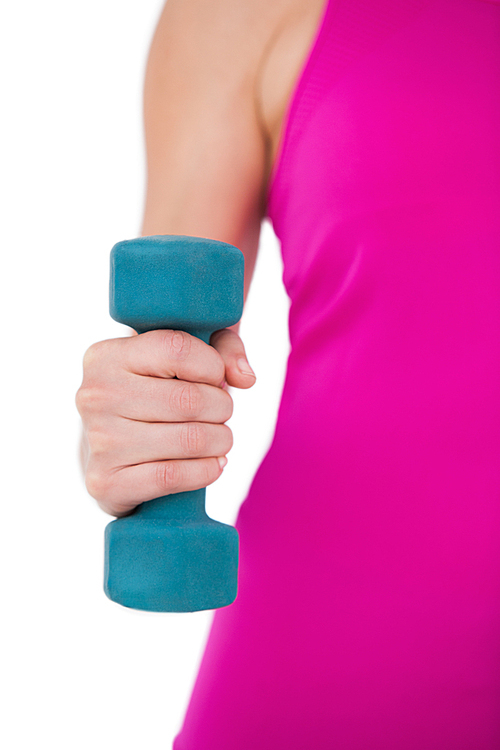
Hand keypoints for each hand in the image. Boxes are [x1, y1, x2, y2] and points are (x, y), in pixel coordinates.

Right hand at [76, 328, 255, 516]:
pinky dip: (207, 471)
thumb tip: (245, 378)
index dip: (212, 365)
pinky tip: (212, 464)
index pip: (177, 349)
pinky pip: (174, 476)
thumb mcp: (185, 355)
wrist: (110, 453)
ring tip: (217, 438)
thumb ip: (223, 347)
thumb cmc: (154, 394)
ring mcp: (98, 441)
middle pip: (190, 399)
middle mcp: (94, 396)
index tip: (215, 377)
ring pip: (190, 440)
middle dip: (222, 407)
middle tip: (220, 412)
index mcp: (106, 356)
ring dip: (220, 440)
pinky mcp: (106, 482)